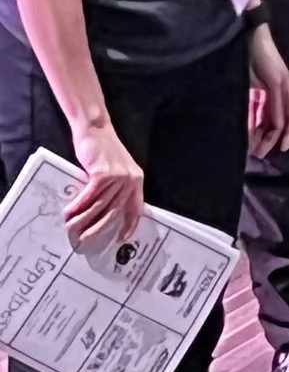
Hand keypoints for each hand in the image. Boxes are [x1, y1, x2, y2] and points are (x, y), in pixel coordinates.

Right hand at [65, 122, 143, 246]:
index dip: (129, 225)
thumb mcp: (114, 169)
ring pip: (100, 207)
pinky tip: (68, 214)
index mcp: (136, 180)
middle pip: (115, 212)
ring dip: (84, 221)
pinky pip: (89, 196)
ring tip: (72, 231)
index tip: (121, 239)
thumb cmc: (102, 150)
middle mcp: (130, 180)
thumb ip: (113, 187)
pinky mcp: (103, 174)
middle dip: (99, 229)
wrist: (95, 129)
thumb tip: (101, 211)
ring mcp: (118, 177)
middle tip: (86, 242)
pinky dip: (78, 207)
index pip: (136, 208)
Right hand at [246, 23, 288, 158]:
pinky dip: (275, 121)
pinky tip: (271, 133)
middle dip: (279, 140)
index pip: (287, 117)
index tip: (266, 149)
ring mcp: (285, 84)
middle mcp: (288, 89)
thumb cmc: (251, 59)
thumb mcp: (253, 86)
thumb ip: (256, 103)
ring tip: (263, 149)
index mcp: (283, 90)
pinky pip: (279, 105)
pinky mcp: (277, 80)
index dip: (281, 135)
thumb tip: (250, 124)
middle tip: (263, 154)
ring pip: (287, 116)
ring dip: (275, 135)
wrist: (251, 36)